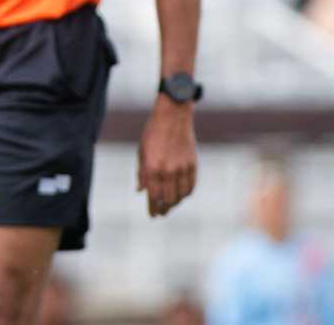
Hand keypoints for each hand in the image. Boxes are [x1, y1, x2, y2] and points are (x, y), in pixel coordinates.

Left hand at [137, 96, 197, 216]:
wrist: (173, 117)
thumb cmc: (153, 133)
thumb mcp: (141, 152)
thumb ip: (141, 173)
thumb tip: (140, 191)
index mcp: (152, 167)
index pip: (153, 195)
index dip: (152, 208)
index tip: (152, 215)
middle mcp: (168, 170)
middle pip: (168, 199)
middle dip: (164, 208)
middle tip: (161, 213)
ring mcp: (182, 168)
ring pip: (181, 195)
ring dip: (176, 203)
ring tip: (170, 205)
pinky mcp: (193, 165)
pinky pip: (191, 186)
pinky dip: (186, 194)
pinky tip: (182, 195)